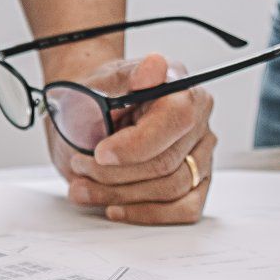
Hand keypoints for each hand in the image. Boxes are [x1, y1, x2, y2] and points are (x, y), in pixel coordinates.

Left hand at [50, 53, 216, 224]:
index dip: (135, 144)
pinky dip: (145, 213)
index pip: (174, 120)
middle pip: (167, 162)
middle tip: (80, 167)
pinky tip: (115, 208)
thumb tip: (155, 65)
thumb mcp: (95, 83)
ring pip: (171, 188)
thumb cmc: (91, 97)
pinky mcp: (196, 180)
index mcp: (178, 85)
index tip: (100, 153)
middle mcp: (197, 117)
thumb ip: (126, 77)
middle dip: (115, 173)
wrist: (83, 111)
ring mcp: (199, 150)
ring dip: (119, 194)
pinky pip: (184, 208)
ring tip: (84, 187)